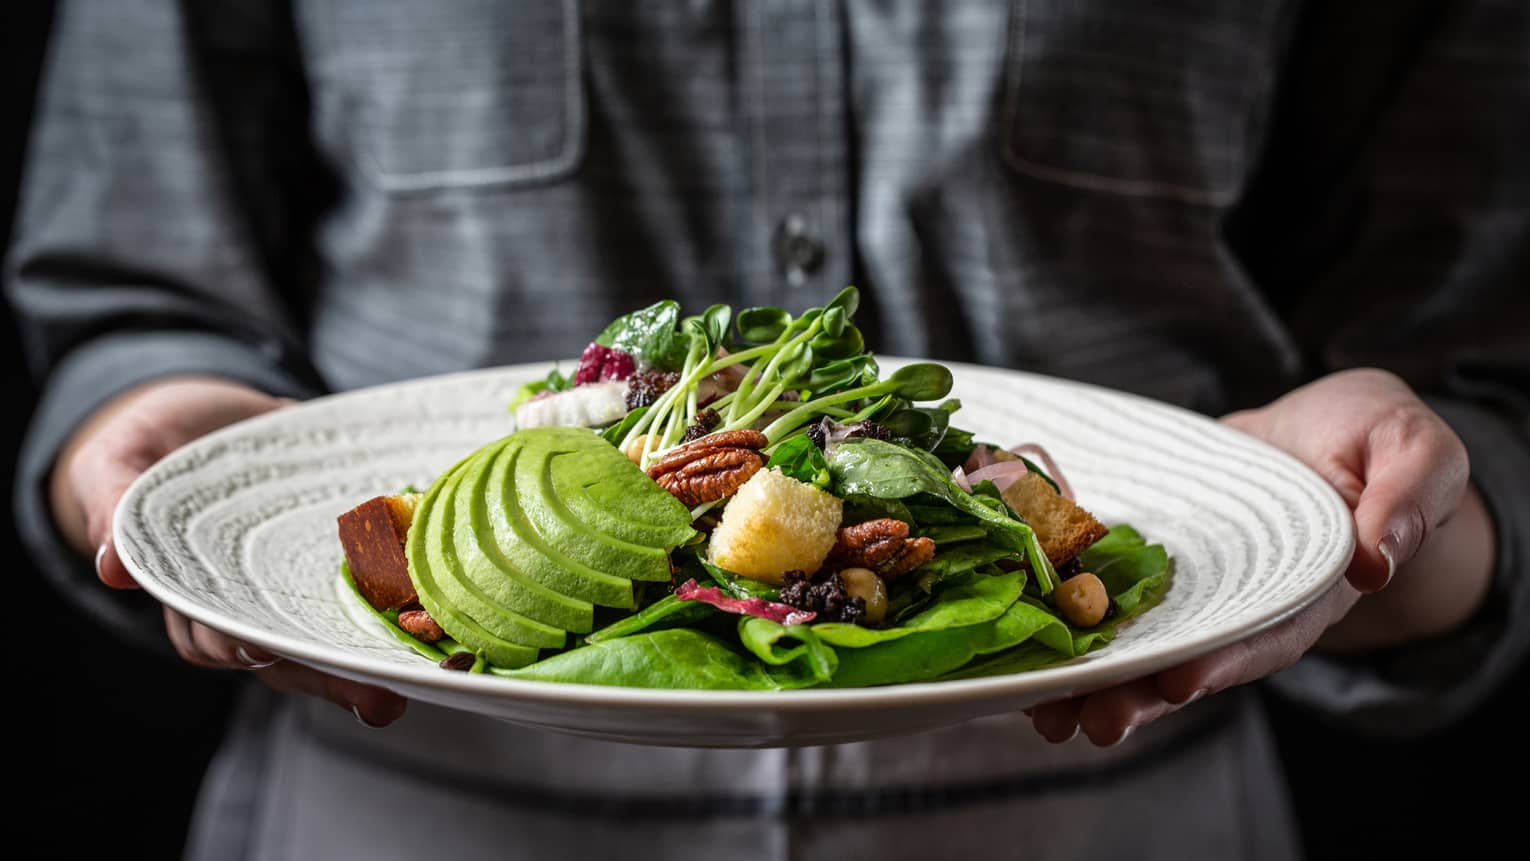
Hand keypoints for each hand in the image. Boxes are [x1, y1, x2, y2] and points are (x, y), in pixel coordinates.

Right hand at [51, 376, 407, 726]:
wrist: (207, 417)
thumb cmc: (152, 449)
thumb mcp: (120, 464)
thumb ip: (114, 505)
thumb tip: (111, 567)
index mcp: (197, 597)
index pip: (222, 638)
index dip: (248, 650)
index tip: (271, 656)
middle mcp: (256, 603)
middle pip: (294, 655)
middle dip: (335, 678)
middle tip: (379, 699)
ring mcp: (303, 584)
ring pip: (341, 632)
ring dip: (381, 656)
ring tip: (426, 676)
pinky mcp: (346, 554)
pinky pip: (378, 585)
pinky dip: (411, 597)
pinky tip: (449, 609)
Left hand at [1027, 368, 1491, 745]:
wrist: (1324, 427)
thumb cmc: (1376, 438)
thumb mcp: (1415, 451)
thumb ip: (1406, 498)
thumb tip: (1380, 557)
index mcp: (1311, 588)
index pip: (1269, 637)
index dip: (1226, 663)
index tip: (1180, 682)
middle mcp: (1246, 601)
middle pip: (1192, 657)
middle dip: (1140, 693)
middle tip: (1088, 720)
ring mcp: (1197, 585)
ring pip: (1142, 639)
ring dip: (1092, 678)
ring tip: (1041, 711)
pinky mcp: (1154, 556)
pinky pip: (1108, 591)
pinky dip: (1066, 617)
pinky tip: (1022, 647)